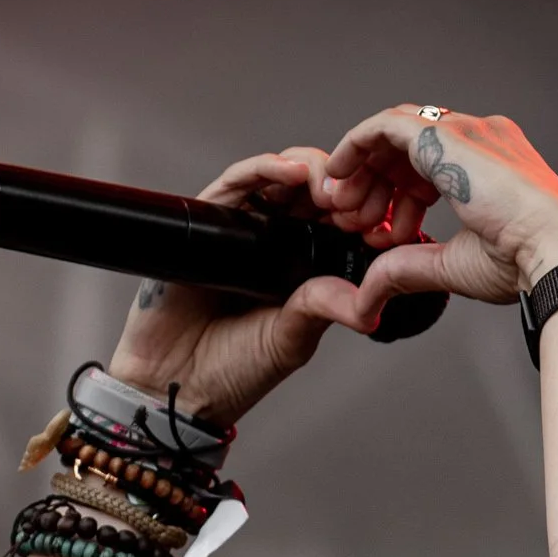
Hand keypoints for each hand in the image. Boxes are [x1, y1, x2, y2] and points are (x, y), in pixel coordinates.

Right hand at [103, 147, 425, 424]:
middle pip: (308, 190)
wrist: (176, 387)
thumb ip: (326, 306)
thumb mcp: (293, 338)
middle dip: (336, 184)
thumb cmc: (233, 370)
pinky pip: (235, 184)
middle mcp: (271, 240)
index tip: (381, 217)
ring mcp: (238, 227)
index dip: (359, 210)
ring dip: (305, 170)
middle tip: (354, 197)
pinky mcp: (204, 221)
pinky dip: (262, 169)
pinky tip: (288, 171)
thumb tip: (373, 298)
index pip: (334, 221)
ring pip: (276, 178)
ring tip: (326, 184)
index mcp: (300, 265)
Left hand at [310, 108, 557, 326]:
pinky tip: (338, 175)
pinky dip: (356, 147)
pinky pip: (384, 126)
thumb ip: (408, 270)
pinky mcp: (445, 135)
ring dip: (362, 171)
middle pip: (409, 147)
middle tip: (352, 221)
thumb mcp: (453, 267)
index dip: (397, 199)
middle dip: (374, 184)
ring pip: (393, 134)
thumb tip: (368, 297)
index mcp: (491, 165)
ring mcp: (464, 131)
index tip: (380, 234)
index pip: (431, 167)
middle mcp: (479, 138)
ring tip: (344, 209)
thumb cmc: (525, 263)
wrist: (555, 251)